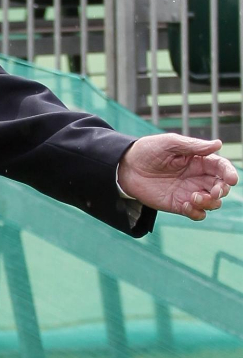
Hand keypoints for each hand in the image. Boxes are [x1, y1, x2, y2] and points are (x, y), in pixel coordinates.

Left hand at [118, 135, 238, 220]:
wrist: (125, 167)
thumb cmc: (148, 150)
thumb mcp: (170, 143)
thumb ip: (193, 146)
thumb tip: (219, 144)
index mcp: (198, 160)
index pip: (221, 167)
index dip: (229, 173)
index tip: (231, 180)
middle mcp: (197, 177)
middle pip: (220, 187)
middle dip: (221, 191)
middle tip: (213, 192)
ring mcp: (188, 192)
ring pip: (212, 203)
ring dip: (210, 203)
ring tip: (194, 197)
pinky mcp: (178, 205)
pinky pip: (196, 214)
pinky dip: (196, 212)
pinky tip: (185, 205)